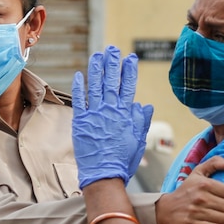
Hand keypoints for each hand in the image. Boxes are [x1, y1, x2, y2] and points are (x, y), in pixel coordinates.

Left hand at [72, 46, 153, 188]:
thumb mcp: (138, 141)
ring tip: (97, 55)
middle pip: (111, 81)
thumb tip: (144, 106)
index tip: (131, 58)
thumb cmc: (123, 160)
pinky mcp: (80, 121)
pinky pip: (79, 100)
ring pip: (95, 86)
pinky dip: (79, 87)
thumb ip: (141, 121)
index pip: (128, 87)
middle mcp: (110, 110)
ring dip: (96, 69)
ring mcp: (94, 114)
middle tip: (113, 49)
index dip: (129, 71)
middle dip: (112, 64)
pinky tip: (79, 75)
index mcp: (125, 114)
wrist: (104, 174)